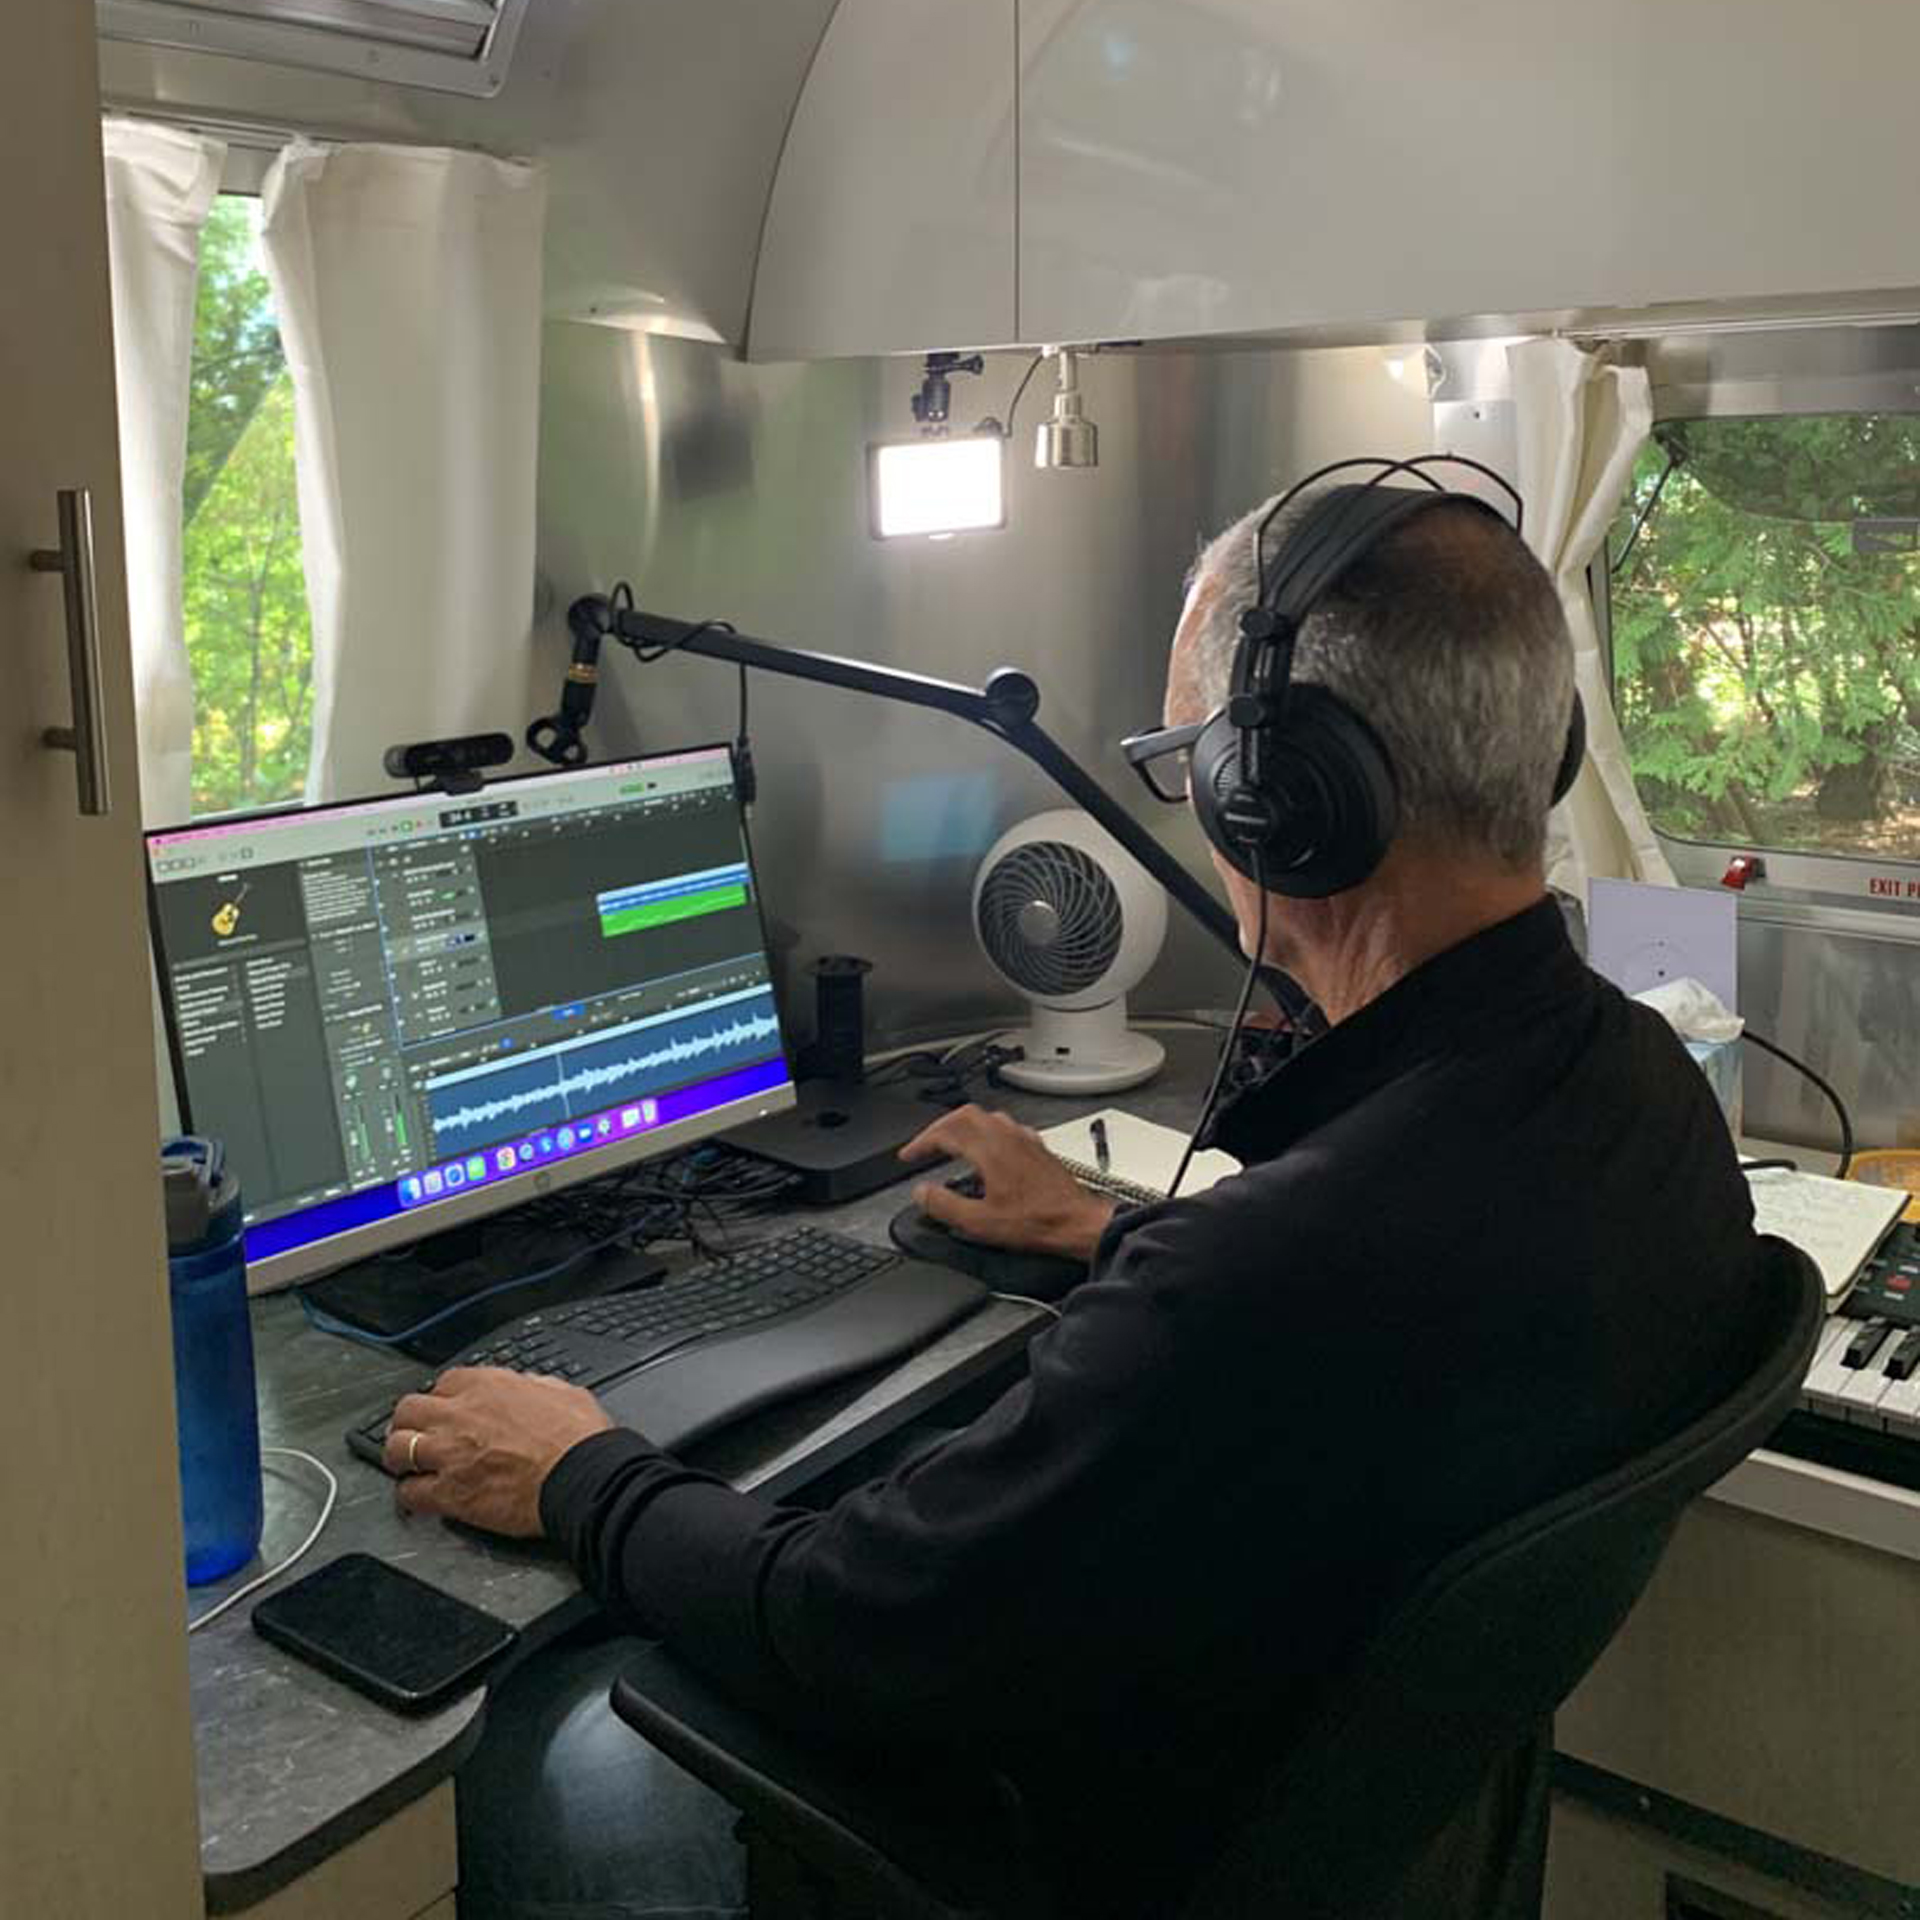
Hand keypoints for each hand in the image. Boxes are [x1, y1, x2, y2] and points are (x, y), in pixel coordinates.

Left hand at [384, 1367, 614, 1536]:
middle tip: (417, 1434)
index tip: (448, 1409)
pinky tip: (419, 1497)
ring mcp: (449, 1455)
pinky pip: (408, 1493)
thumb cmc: (579, 1438)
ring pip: (395, 1449)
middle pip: (407, 1410)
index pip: (444, 1382)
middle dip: (409, 1422)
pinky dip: (410, 1496)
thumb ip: (533, 1386)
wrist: (582, 1476)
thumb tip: (527, 1387)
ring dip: (400, 1457)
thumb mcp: (561, 1391)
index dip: (443, 1398)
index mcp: (488, 1386)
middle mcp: (460, 1415)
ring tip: (407, 1466)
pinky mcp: (449, 1493)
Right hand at [900, 1104, 1115, 1261]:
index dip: (921, 1142)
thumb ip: (944, 1205)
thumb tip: (921, 1193)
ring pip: (986, 1117)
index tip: (908, 1155)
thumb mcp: (980, 1223)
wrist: (1078, 1223)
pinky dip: (985, 1132)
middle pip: (964, 1114)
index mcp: (990, 1149)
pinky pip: (1005, 1127)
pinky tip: (987, 1149)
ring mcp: (1025, 1139)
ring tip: (949, 1143)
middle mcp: (1008, 1137)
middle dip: (939, 1127)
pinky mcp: (1037, 1148)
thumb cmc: (1038, 1222)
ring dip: (962, 1126)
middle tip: (925, 1145)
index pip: (945, 1132)